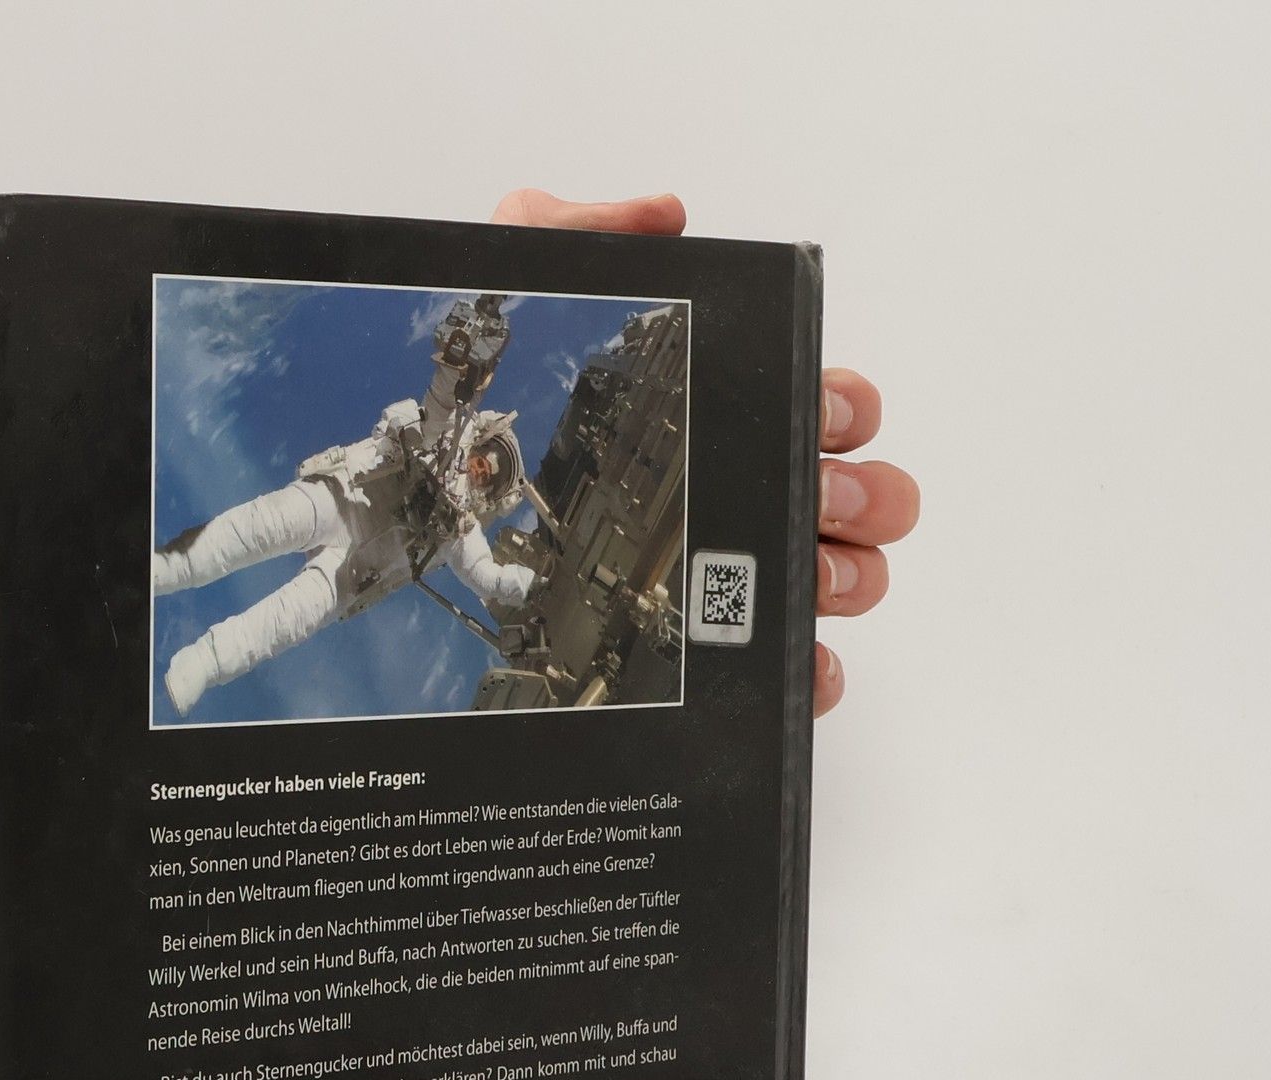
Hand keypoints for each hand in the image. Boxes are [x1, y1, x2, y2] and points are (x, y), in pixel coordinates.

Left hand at [491, 189, 918, 716]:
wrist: (408, 505)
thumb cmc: (469, 403)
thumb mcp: (513, 288)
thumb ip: (576, 229)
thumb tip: (665, 215)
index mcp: (718, 409)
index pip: (820, 406)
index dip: (845, 407)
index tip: (828, 413)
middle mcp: (735, 490)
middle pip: (849, 496)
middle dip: (863, 496)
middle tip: (817, 498)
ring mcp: (721, 572)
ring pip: (834, 578)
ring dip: (848, 578)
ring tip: (811, 577)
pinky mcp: (695, 646)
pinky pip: (778, 665)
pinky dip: (811, 672)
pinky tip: (809, 668)